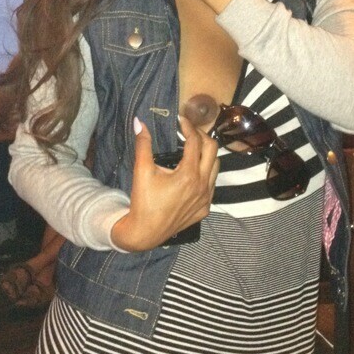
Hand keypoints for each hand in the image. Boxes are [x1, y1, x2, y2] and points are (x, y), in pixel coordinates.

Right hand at [111, 116, 218, 251]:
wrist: (145, 233)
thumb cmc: (143, 201)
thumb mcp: (142, 171)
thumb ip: (143, 144)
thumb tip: (139, 122)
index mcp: (189, 174)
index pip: (195, 141)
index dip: (188, 127)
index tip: (181, 120)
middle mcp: (202, 185)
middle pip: (212, 149)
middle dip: (201, 136)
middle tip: (188, 131)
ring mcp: (206, 198)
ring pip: (215, 167)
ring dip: (206, 154)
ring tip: (191, 148)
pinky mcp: (205, 208)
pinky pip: (212, 184)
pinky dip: (205, 172)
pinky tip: (192, 172)